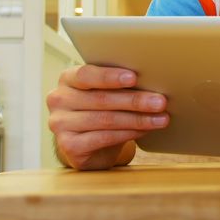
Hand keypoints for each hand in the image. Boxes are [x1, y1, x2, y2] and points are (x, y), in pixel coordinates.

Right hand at [46, 64, 168, 169]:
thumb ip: (119, 84)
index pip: (86, 74)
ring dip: (137, 119)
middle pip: (100, 98)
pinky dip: (128, 134)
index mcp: (68, 78)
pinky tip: (144, 131)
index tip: (134, 78)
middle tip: (160, 102)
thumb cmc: (102, 109)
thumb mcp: (106, 91)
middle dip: (135, 100)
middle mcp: (59, 99)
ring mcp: (60, 123)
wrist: (89, 143)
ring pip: (105, 119)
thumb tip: (154, 82)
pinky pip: (103, 138)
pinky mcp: (68, 145)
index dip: (110, 77)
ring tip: (161, 118)